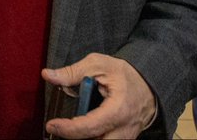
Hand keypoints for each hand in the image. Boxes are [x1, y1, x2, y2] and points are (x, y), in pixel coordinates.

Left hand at [42, 53, 156, 138]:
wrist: (148, 83)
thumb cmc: (125, 74)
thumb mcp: (98, 64)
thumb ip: (72, 71)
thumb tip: (48, 75)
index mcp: (119, 110)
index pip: (91, 126)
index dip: (68, 129)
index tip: (52, 125)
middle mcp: (124, 129)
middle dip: (77, 139)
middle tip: (59, 129)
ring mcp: (126, 137)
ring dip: (84, 138)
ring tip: (69, 127)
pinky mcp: (124, 139)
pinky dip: (92, 137)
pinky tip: (81, 129)